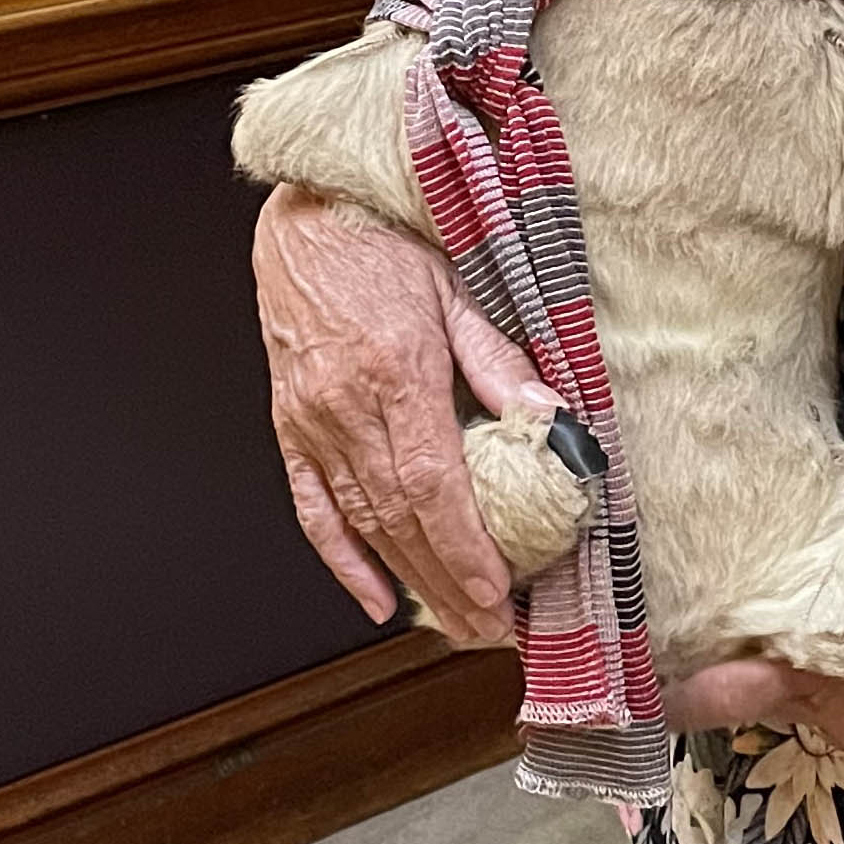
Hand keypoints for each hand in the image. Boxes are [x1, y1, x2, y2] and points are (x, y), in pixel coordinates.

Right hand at [252, 183, 545, 646]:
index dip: (464, 549)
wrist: (310, 211)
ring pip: (361, 522)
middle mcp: (344, 407)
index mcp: (394, 372)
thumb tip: (553, 421)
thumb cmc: (391, 239)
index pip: (432, 485)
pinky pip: (312, 507)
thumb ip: (502, 362)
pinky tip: (374, 597)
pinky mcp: (289, 424)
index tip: (498, 596)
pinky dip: (341, 559)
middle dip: (447, 583)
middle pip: (399, 519)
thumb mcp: (462, 286)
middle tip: (492, 632)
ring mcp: (310, 421)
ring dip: (409, 580)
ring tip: (454, 623)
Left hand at [661, 577, 843, 775]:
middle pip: (769, 697)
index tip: (649, 669)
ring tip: (798, 620)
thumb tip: (819, 534)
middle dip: (750, 662)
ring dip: (802, 675)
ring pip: (814, 707)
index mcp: (837, 685)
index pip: (733, 695)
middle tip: (731, 608)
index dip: (687, 686)